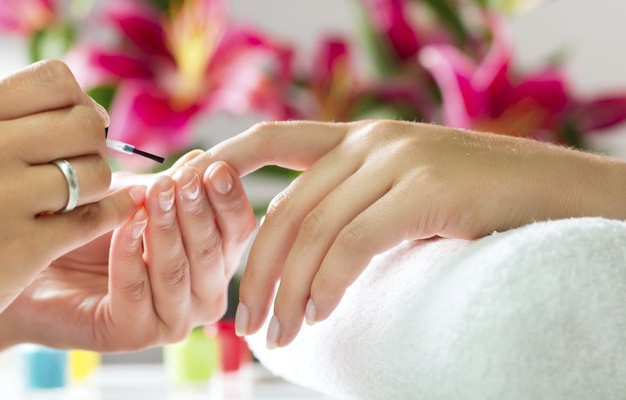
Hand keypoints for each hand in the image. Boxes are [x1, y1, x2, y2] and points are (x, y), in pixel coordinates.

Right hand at [0, 60, 134, 372]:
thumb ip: (0, 125)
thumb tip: (81, 109)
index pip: (53, 78)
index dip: (79, 102)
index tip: (78, 129)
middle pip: (84, 123)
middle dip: (95, 145)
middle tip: (83, 166)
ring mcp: (1, 199)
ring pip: (95, 172)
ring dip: (98, 187)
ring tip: (77, 199)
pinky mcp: (22, 248)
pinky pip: (94, 218)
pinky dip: (110, 215)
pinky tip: (106, 215)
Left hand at [4, 153, 256, 350]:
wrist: (31, 261)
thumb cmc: (89, 227)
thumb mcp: (135, 197)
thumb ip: (170, 187)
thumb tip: (204, 161)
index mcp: (214, 259)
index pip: (237, 229)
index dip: (228, 198)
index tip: (214, 167)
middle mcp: (202, 294)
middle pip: (213, 252)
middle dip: (197, 212)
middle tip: (183, 180)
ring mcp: (171, 319)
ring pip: (178, 272)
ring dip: (166, 230)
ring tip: (154, 195)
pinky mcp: (133, 334)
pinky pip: (137, 290)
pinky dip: (130, 253)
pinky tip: (123, 225)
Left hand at [184, 120, 625, 347]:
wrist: (558, 194)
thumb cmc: (479, 205)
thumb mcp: (406, 194)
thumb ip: (358, 206)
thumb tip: (305, 258)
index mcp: (360, 139)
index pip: (273, 139)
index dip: (226, 162)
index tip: (191, 199)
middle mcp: (372, 142)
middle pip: (287, 207)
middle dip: (260, 268)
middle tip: (248, 320)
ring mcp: (397, 160)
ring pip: (314, 230)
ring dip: (288, 290)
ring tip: (280, 333)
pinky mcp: (424, 189)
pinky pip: (353, 243)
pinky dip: (327, 283)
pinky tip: (318, 312)